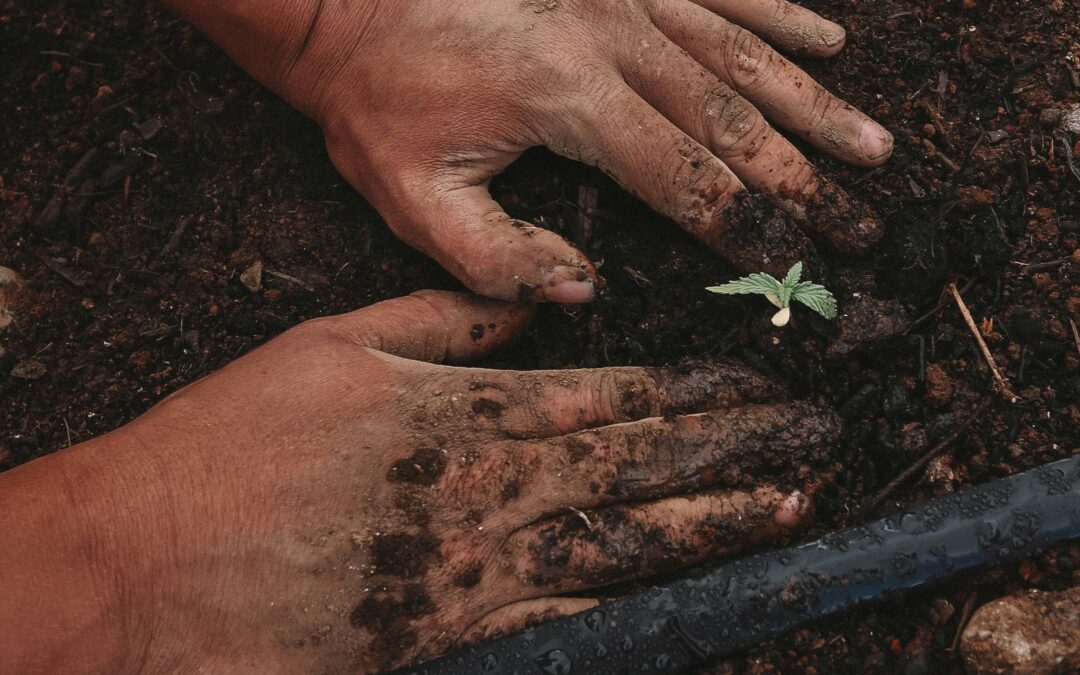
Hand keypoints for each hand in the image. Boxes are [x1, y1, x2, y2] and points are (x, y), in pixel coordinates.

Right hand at [0, 291, 839, 672]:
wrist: (154, 556)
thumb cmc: (237, 438)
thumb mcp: (338, 343)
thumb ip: (446, 322)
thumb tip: (532, 308)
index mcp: (467, 413)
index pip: (612, 396)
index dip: (695, 390)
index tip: (758, 384)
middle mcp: (490, 489)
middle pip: (640, 468)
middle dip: (736, 452)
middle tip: (814, 443)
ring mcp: (477, 567)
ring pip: (622, 543)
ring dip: (711, 525)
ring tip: (787, 511)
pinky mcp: (451, 630)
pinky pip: (562, 618)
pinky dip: (632, 605)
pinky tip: (688, 597)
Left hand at [170, 0, 891, 302]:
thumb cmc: (374, 98)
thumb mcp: (410, 198)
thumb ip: (496, 259)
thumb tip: (582, 289)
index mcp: (569, 100)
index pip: (684, 176)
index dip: (748, 226)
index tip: (799, 265)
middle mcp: (614, 37)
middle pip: (734, 117)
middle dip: (805, 178)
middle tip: (865, 221)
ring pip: (742, 53)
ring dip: (812, 103)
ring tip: (872, 145)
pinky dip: (777, 11)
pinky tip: (825, 37)